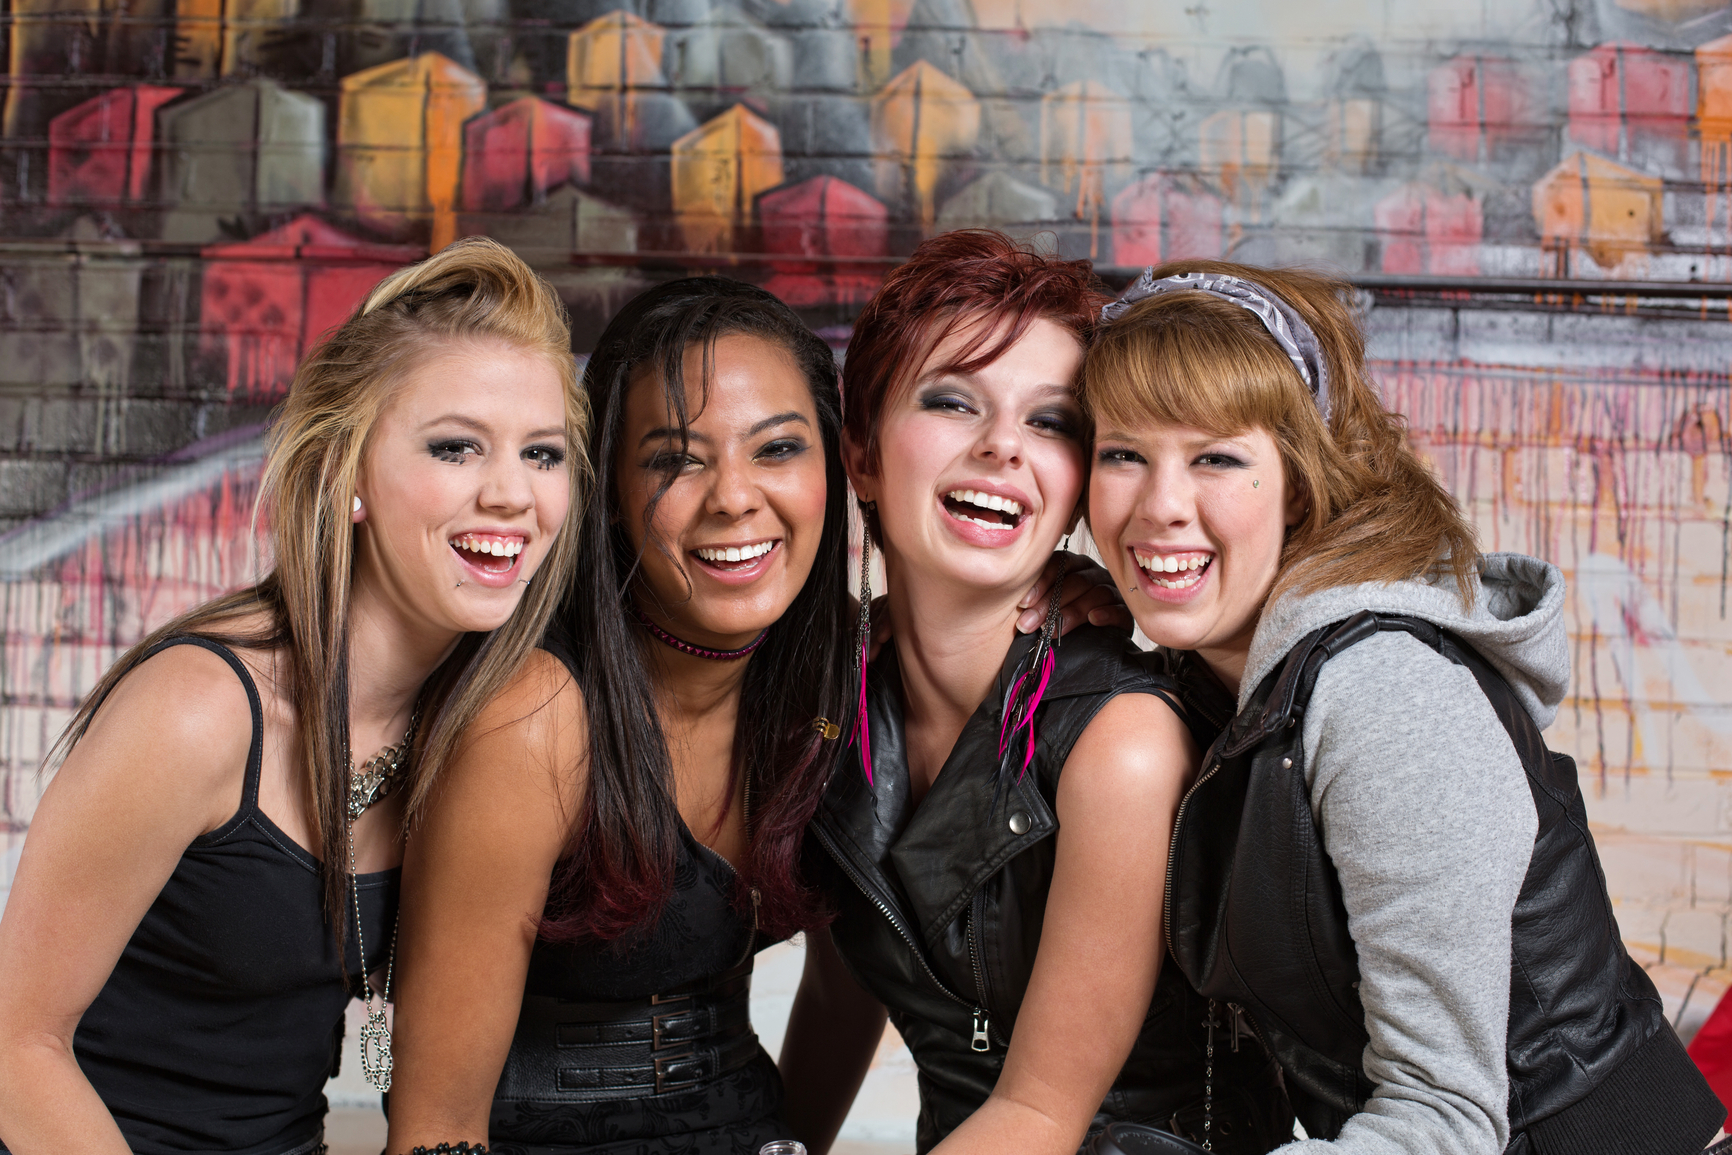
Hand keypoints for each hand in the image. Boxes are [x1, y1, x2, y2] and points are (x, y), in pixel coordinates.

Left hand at [1015, 552, 1131, 635]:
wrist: (1095, 642)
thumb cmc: (1064, 617)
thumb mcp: (1050, 604)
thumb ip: (1038, 600)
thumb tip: (1019, 609)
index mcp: (1075, 565)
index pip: (1059, 563)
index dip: (1041, 582)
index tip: (1023, 603)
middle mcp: (1095, 574)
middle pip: (1076, 581)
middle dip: (1050, 604)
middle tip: (1029, 624)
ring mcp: (1113, 591)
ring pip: (1096, 593)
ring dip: (1072, 612)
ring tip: (1053, 630)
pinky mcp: (1126, 612)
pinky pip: (1119, 609)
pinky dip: (1106, 613)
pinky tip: (1093, 620)